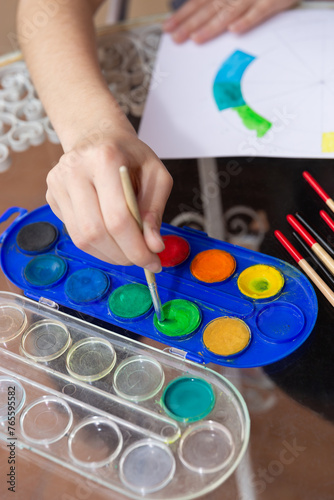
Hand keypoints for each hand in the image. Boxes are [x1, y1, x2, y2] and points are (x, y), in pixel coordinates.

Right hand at [46, 129, 172, 271]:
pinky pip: (74, 234)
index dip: (136, 248)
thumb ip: (155, 211)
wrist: (98, 137)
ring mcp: (57, 184)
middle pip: (96, 232)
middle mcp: (74, 170)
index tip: (153, 262)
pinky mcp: (51, 197)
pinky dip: (97, 246)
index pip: (117, 218)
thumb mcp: (156, 176)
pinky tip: (112, 239)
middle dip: (123, 255)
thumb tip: (154, 246)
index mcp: (104, 159)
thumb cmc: (130, 157)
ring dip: (109, 254)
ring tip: (129, 252)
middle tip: (142, 260)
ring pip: (82, 238)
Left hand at [163, 0, 298, 43]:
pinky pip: (259, 11)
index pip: (199, 1)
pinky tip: (234, 30)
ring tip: (197, 39)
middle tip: (176, 38)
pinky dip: (247, 20)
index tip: (168, 27)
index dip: (183, 14)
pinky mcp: (273, 0)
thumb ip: (217, 0)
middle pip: (209, 8)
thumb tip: (199, 13)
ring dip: (212, 26)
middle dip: (190, 23)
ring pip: (229, 11)